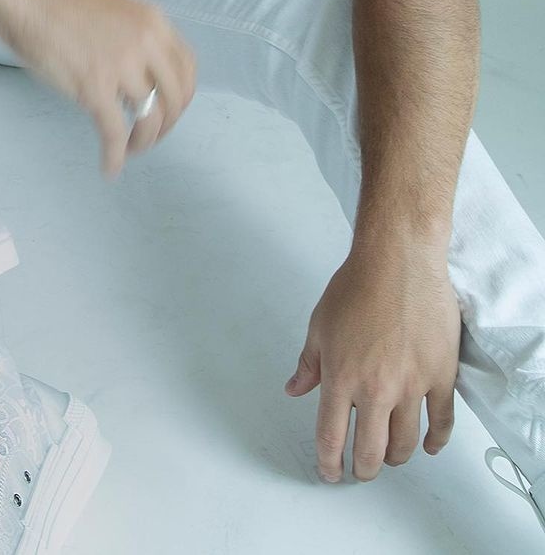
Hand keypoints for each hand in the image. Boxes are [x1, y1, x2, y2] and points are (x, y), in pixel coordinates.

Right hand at [0, 0, 195, 179]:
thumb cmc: (59, 4)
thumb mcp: (115, 11)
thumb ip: (135, 37)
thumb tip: (141, 71)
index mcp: (153, 22)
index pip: (188, 68)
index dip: (182, 97)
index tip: (170, 110)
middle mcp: (145, 43)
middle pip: (175, 97)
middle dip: (167, 125)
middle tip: (150, 135)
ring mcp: (121, 66)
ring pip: (149, 118)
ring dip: (143, 141)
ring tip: (130, 149)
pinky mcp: (94, 88)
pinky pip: (114, 133)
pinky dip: (114, 156)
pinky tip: (110, 168)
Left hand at [283, 248, 461, 481]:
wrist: (398, 263)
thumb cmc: (356, 287)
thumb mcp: (319, 325)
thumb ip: (308, 364)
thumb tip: (294, 389)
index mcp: (342, 378)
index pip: (332, 436)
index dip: (329, 462)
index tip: (330, 472)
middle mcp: (377, 390)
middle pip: (371, 451)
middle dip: (363, 468)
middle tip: (360, 469)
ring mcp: (412, 386)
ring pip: (405, 443)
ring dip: (395, 457)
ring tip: (389, 457)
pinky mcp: (441, 376)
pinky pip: (442, 421)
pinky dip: (435, 441)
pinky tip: (428, 446)